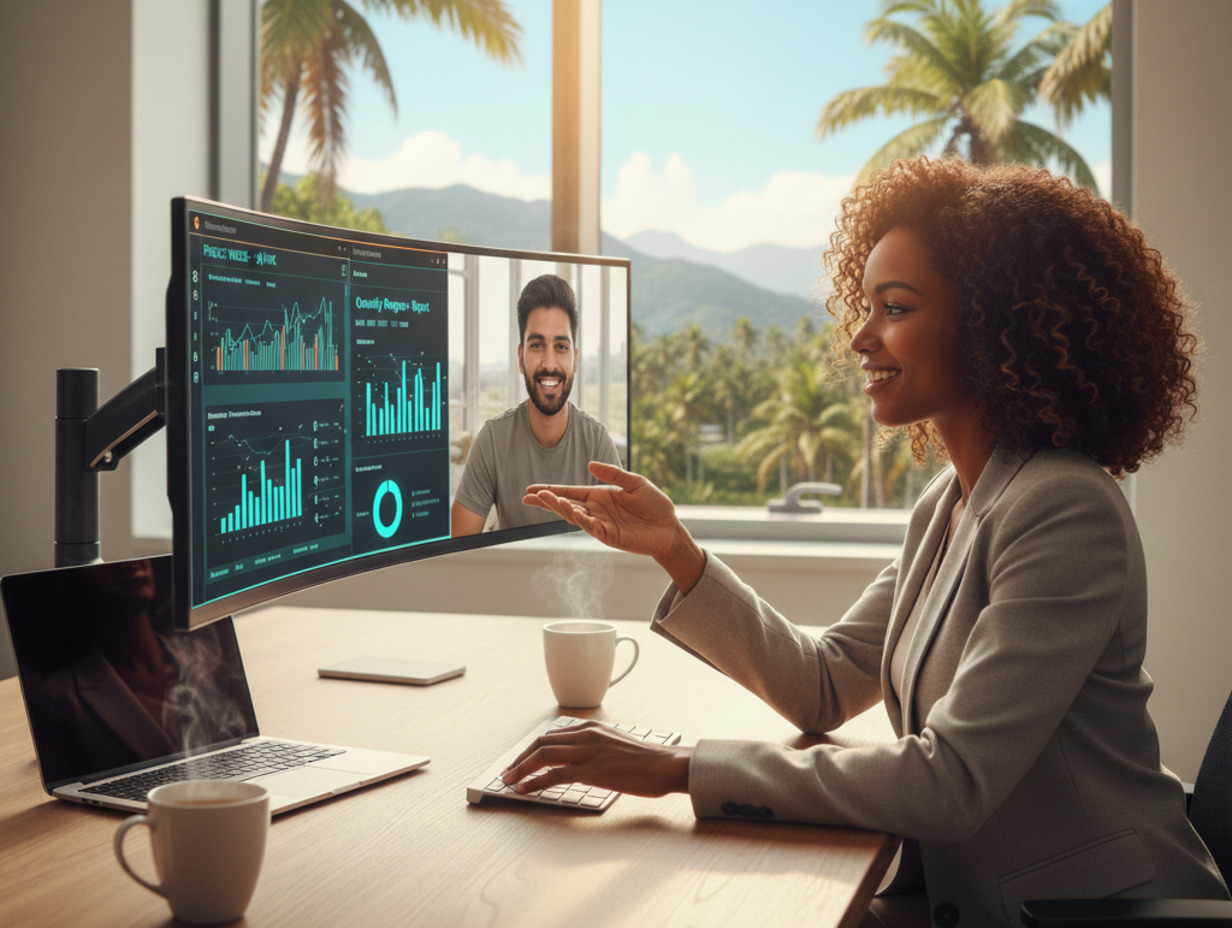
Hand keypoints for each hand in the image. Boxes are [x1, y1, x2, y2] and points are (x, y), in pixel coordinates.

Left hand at [500, 720, 691, 797]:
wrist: (666, 765)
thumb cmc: (646, 760)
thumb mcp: (615, 745)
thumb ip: (595, 748)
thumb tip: (578, 763)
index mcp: (591, 727)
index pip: (551, 735)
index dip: (531, 748)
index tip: (520, 760)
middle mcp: (586, 735)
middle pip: (541, 742)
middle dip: (520, 757)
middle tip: (508, 772)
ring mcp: (588, 752)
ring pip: (543, 755)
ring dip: (521, 769)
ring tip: (510, 781)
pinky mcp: (592, 771)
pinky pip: (554, 775)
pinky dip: (535, 782)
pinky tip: (525, 790)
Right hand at [523, 462, 705, 590]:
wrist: (670, 528)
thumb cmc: (655, 506)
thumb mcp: (635, 483)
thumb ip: (614, 474)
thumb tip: (590, 465)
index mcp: (600, 496)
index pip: (570, 492)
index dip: (551, 490)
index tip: (532, 488)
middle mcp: (596, 511)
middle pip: (566, 504)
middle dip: (547, 500)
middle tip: (528, 495)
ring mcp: (601, 524)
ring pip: (574, 516)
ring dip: (559, 508)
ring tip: (545, 498)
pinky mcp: (609, 536)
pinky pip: (590, 527)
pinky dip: (579, 519)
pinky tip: (570, 510)